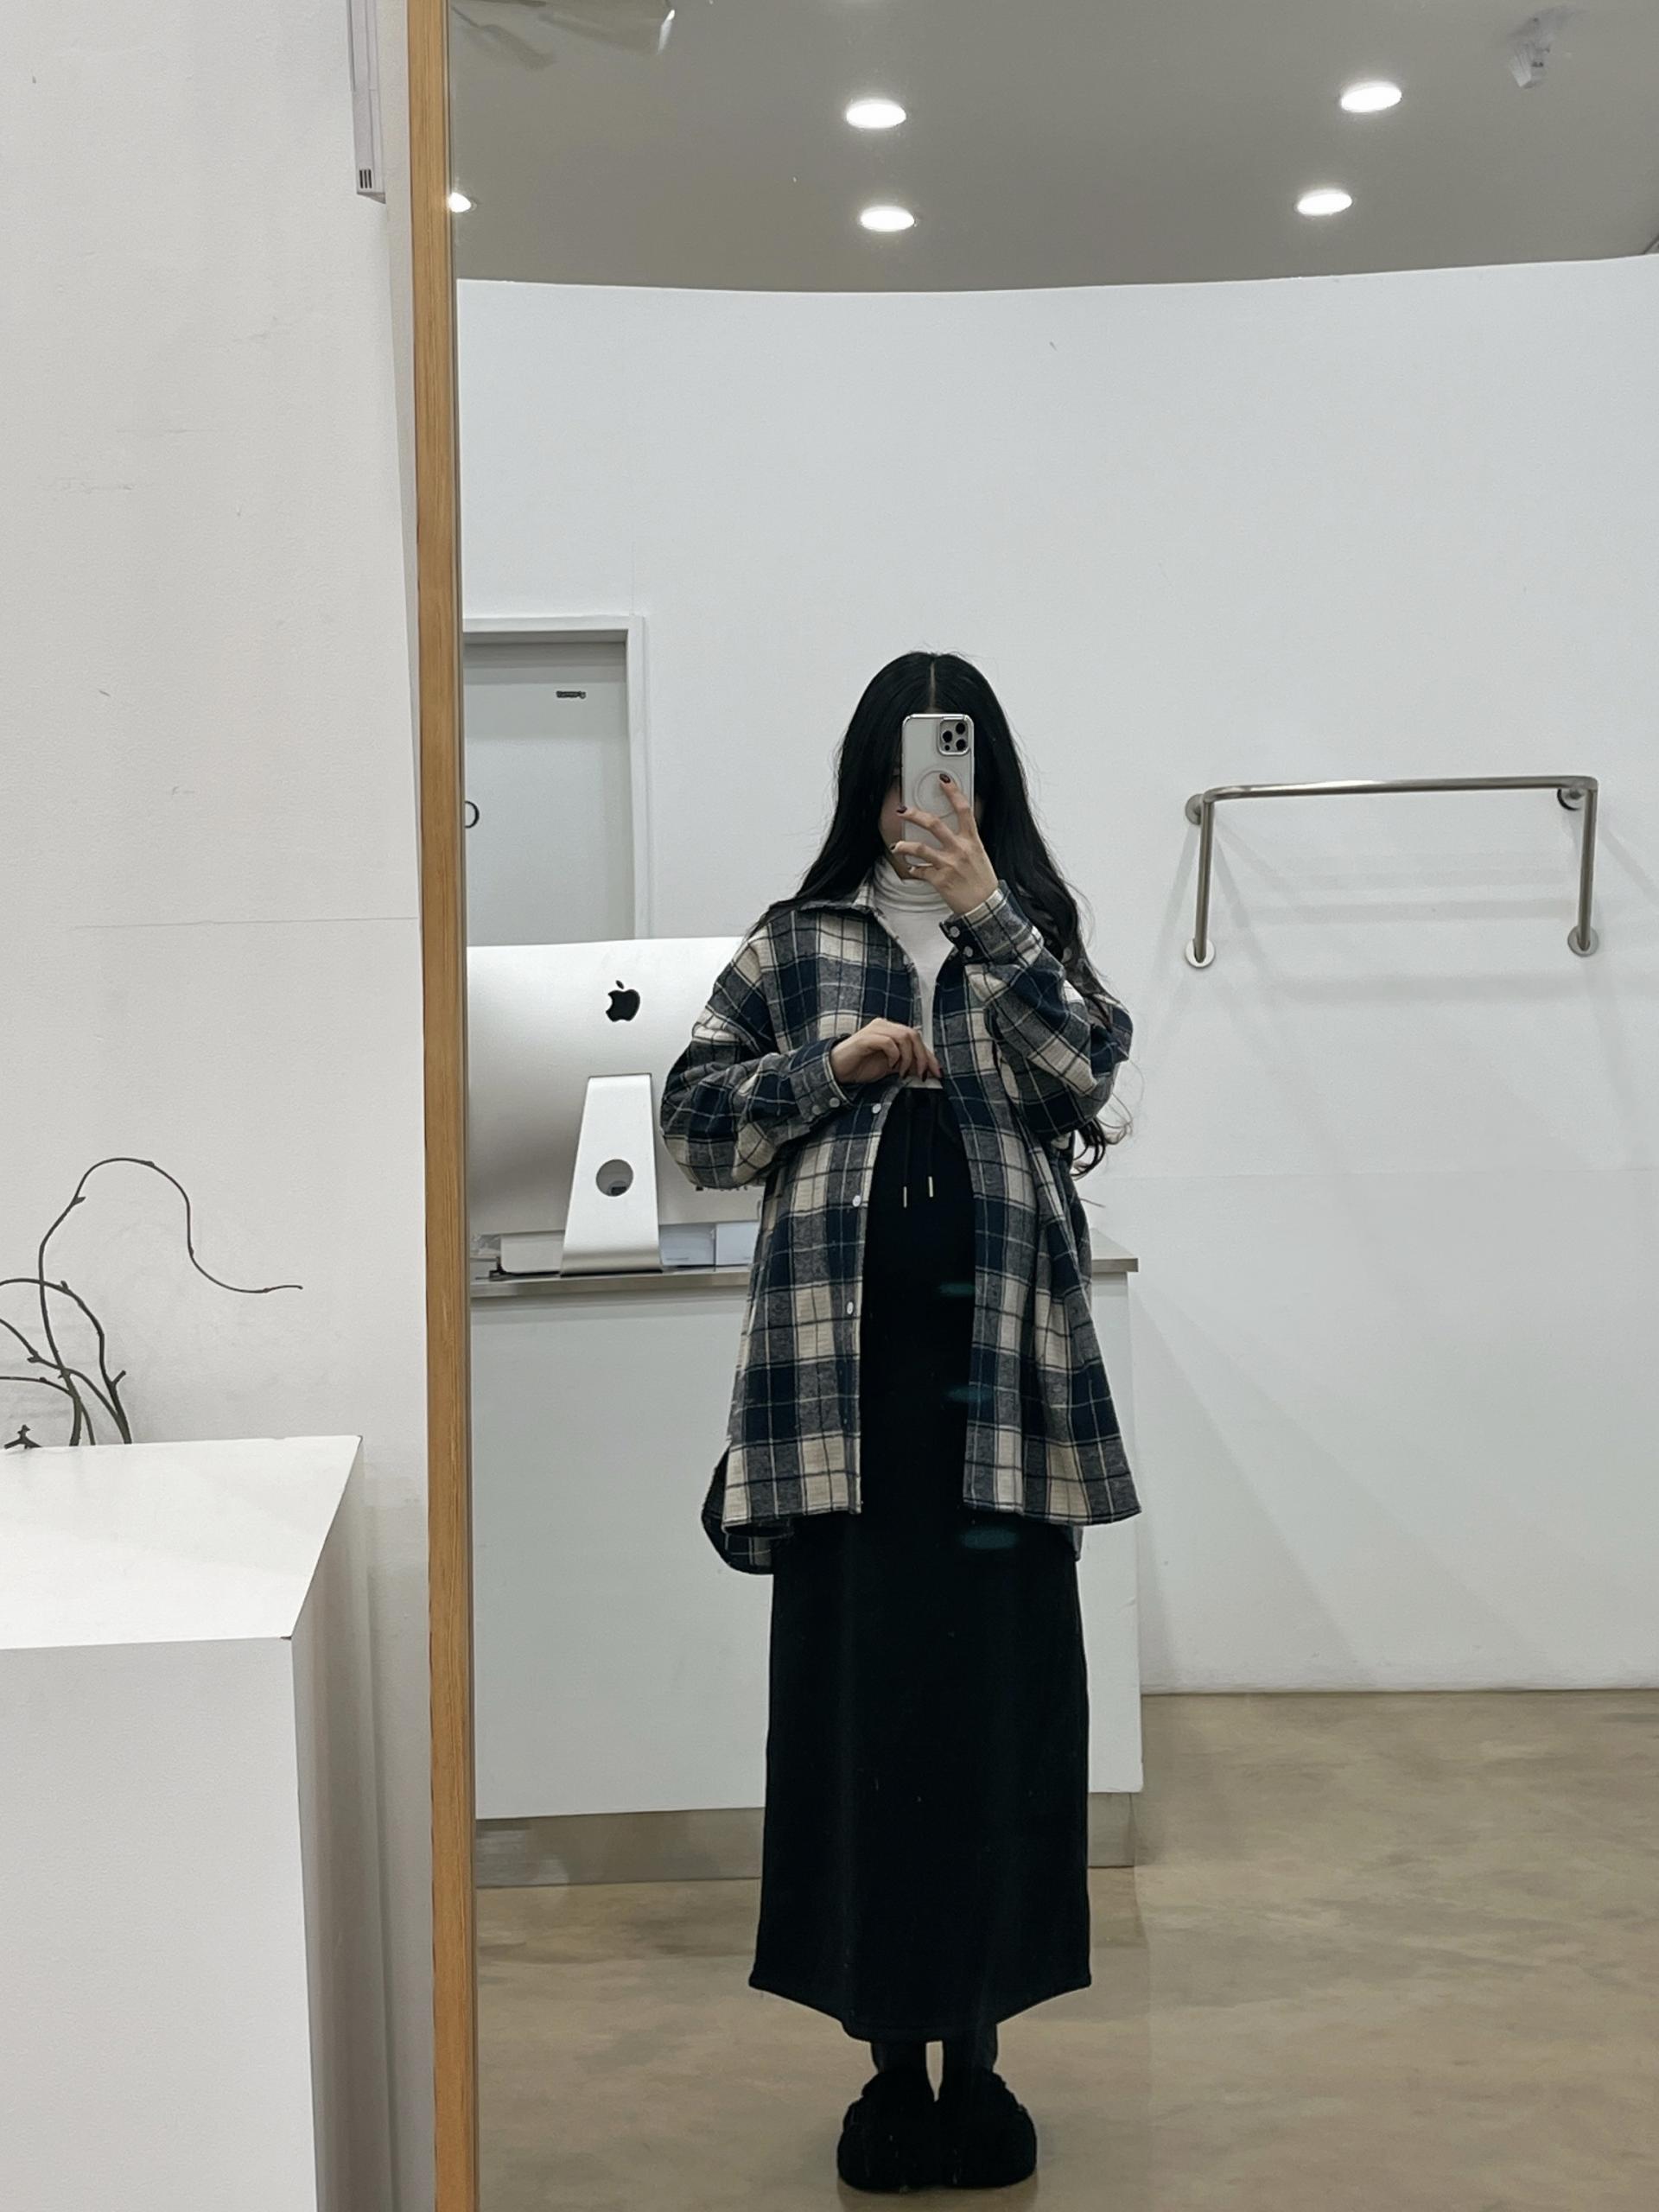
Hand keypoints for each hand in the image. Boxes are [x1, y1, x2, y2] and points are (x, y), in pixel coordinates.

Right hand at [831, 1019, 939, 1085]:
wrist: (837, 1070)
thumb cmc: (860, 1066)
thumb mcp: (890, 1067)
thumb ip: (906, 1065)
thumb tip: (926, 1070)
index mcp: (891, 1030)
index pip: (917, 1039)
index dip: (929, 1056)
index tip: (936, 1073)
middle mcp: (884, 1026)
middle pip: (913, 1035)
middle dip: (922, 1057)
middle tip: (922, 1074)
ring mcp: (875, 1030)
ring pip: (904, 1036)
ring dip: (908, 1057)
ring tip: (903, 1072)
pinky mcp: (866, 1038)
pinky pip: (888, 1042)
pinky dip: (895, 1055)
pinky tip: (891, 1066)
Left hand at [890, 774, 999, 914]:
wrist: (985, 907)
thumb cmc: (983, 882)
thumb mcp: (980, 856)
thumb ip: (966, 842)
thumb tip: (953, 832)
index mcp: (972, 841)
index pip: (964, 810)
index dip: (953, 792)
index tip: (943, 780)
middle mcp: (960, 850)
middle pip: (934, 824)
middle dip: (915, 815)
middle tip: (904, 811)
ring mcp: (949, 865)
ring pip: (920, 848)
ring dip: (904, 845)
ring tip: (897, 846)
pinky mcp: (939, 880)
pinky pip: (920, 871)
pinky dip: (913, 869)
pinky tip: (911, 868)